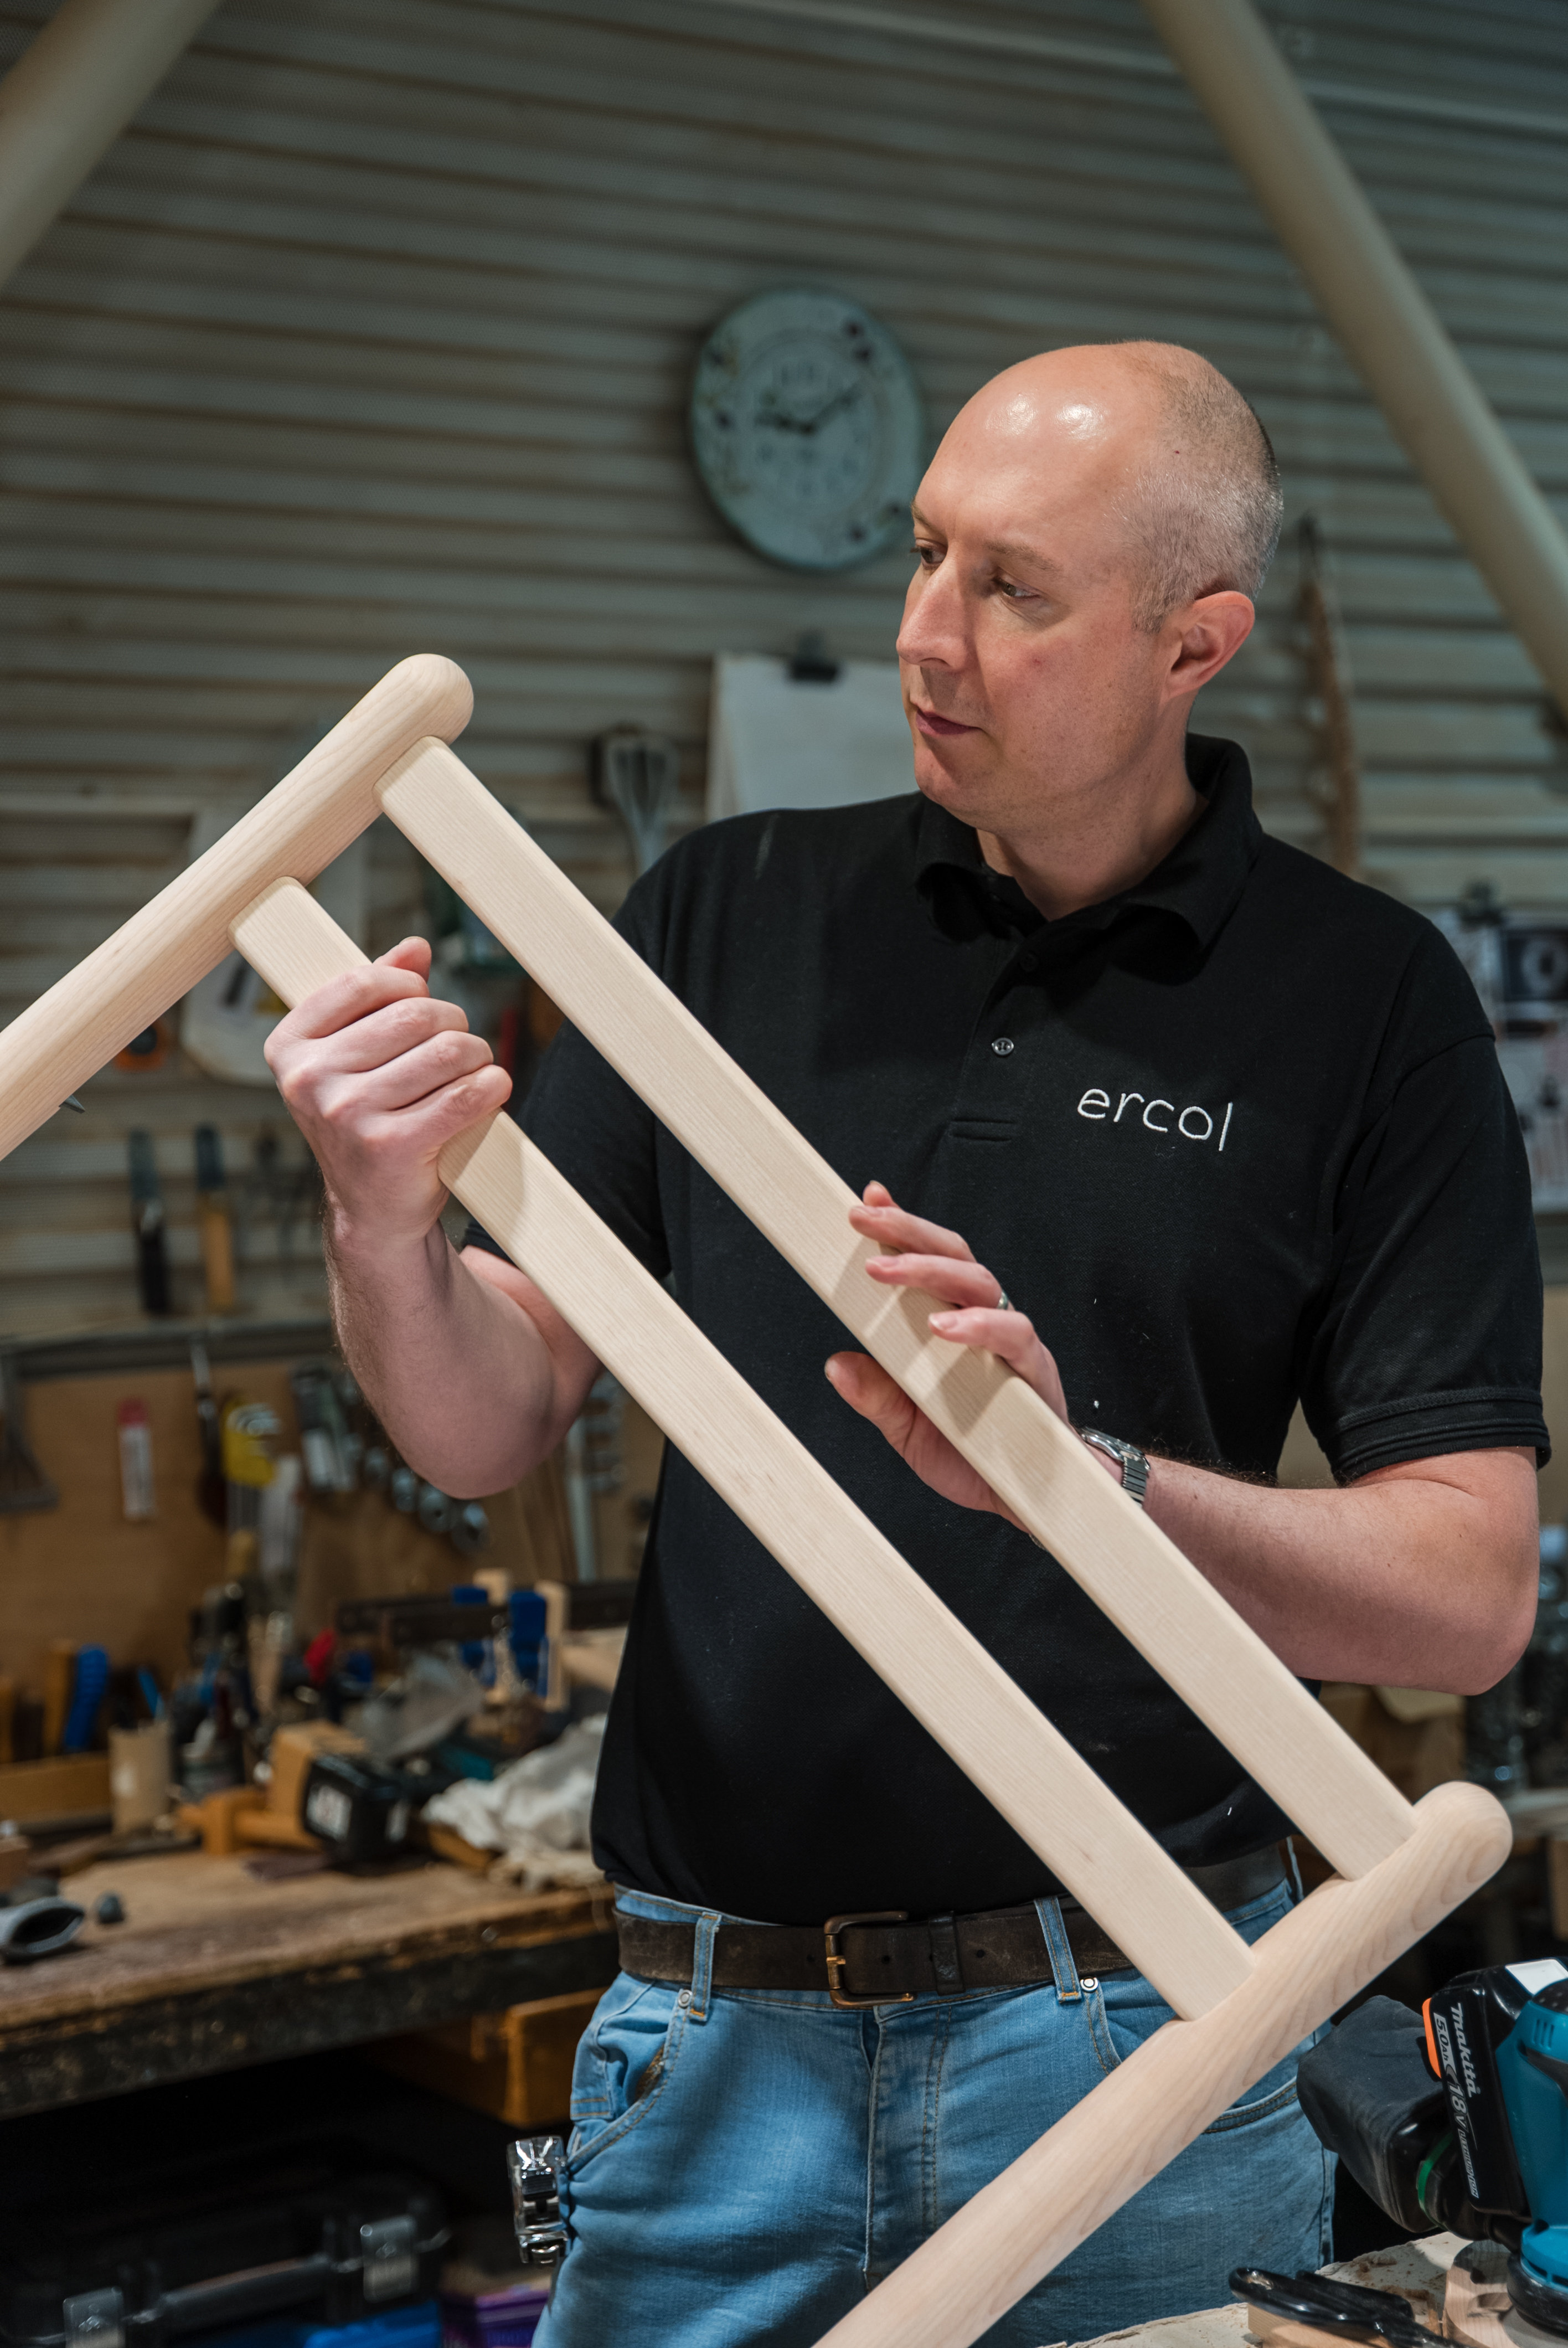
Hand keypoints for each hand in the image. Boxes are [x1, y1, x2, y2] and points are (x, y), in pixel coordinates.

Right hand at [264, 939, 510, 1259]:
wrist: (371, 1209)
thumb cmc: (366, 1120)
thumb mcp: (355, 1056)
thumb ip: (378, 998)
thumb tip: (415, 948)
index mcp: (290, 1047)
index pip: (364, 982)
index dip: (408, 987)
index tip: (422, 1006)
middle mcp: (310, 1080)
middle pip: (414, 1015)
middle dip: (452, 1024)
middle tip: (458, 1047)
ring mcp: (347, 1115)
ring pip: (447, 1052)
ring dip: (476, 1056)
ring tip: (473, 1071)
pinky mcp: (391, 1147)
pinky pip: (465, 1095)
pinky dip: (490, 1087)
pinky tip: (490, 1090)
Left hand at [824, 1181, 1115, 1519]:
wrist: (1031, 1498)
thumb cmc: (977, 1454)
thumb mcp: (910, 1429)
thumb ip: (877, 1396)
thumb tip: (836, 1365)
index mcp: (953, 1324)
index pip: (929, 1263)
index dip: (903, 1228)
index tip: (868, 1201)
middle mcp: (985, 1322)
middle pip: (954, 1256)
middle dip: (909, 1231)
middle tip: (865, 1220)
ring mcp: (1012, 1342)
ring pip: (981, 1283)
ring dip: (931, 1271)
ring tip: (888, 1270)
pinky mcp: (1034, 1370)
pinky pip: (1013, 1336)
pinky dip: (979, 1326)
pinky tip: (945, 1326)